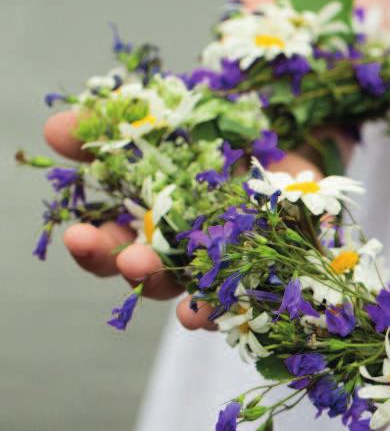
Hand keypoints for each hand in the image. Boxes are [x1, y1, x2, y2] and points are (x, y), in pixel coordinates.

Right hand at [43, 111, 320, 320]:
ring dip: (170, 287)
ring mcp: (221, 263)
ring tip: (164, 277)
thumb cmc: (223, 136)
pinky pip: (237, 299)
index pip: (111, 245)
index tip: (77, 234)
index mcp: (151, 220)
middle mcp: (182, 250)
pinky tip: (199, 311)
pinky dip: (217, 310)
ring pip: (189, 288)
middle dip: (130, 266)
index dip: (92, 246)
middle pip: (145, 272)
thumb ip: (117, 128)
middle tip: (127, 259)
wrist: (292, 140)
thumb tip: (55, 129)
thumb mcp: (171, 120)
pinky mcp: (262, 269)